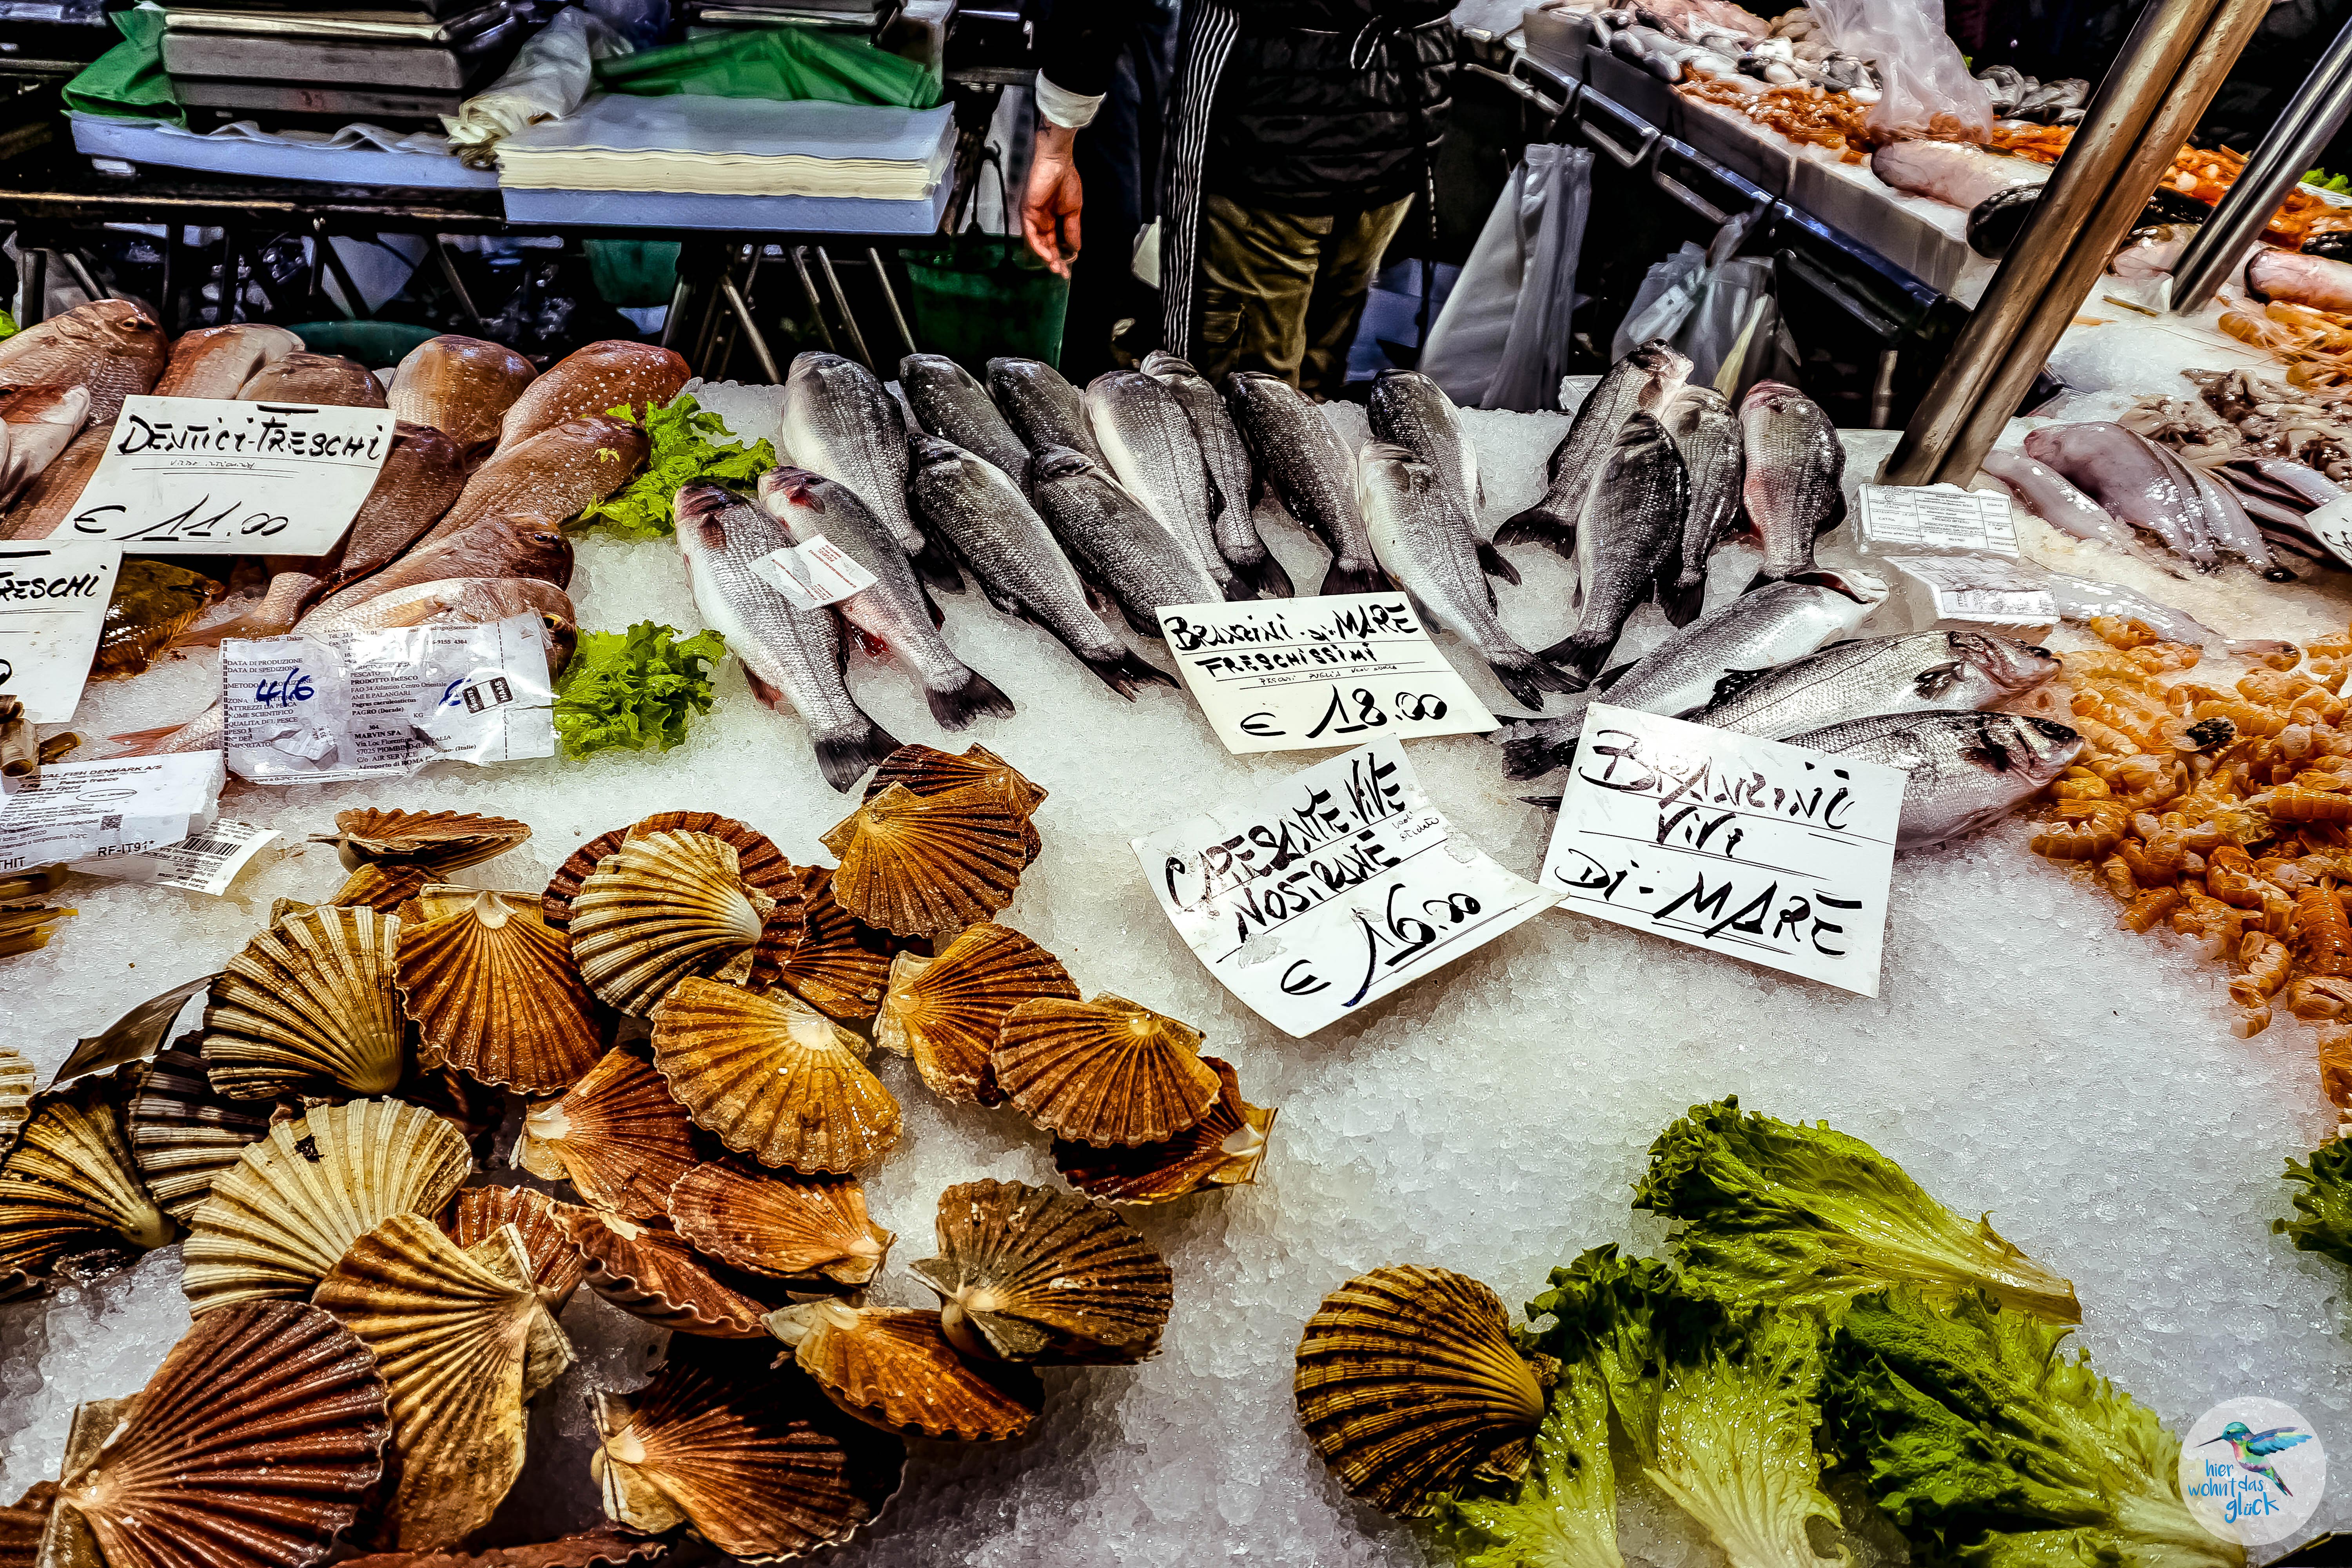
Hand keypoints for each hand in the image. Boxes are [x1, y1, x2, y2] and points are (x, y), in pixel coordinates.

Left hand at [1022, 122, 1082, 276]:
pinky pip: (1031, 234)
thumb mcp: (1073, 210)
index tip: (1068, 270)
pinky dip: (1039, 246)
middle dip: (1054, 261)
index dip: (1062, 256)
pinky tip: (1048, 255)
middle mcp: (1042, 221)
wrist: (1059, 163)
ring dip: (1046, 257)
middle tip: (1061, 274)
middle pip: (1046, 245)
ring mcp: (1034, 217)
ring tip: (1055, 268)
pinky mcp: (1027, 212)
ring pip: (1037, 242)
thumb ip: (1072, 230)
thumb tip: (1075, 248)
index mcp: (1053, 219)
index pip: (1055, 242)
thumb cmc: (1067, 181)